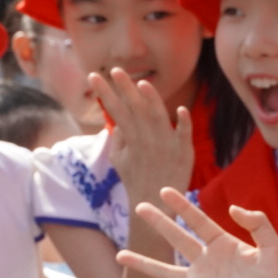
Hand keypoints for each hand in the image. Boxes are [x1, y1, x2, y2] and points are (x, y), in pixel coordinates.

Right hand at [91, 68, 193, 203]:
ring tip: (141, 83)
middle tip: (114, 70)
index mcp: (131, 139)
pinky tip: (181, 109)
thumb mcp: (119, 160)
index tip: (93, 76)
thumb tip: (117, 121)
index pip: (116, 111)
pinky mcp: (184, 154)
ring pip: (158, 118)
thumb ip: (118, 138)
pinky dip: (183, 124)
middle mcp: (147, 140)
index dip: (105, 93)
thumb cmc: (136, 180)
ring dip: (151, 101)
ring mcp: (166, 146)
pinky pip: (184, 137)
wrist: (154, 206)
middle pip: (135, 110)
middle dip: (124, 89)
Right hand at [117, 188, 277, 277]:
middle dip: (159, 223)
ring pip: (165, 271)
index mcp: (224, 246)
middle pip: (178, 239)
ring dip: (143, 264)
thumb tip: (232, 208)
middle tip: (140, 207)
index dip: (182, 206)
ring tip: (120, 255)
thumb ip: (258, 223)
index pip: (199, 221)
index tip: (164, 191)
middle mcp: (207, 263)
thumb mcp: (273, 247)